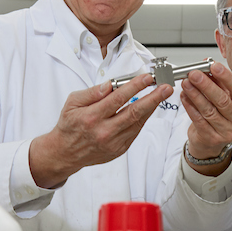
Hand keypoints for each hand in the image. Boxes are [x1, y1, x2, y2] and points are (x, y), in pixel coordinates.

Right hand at [29, 73, 173, 188]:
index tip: (146, 78)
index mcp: (92, 117)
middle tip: (166, 87)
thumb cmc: (69, 125)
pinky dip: (143, 118)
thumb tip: (110, 85)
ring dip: (152, 107)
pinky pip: (135, 131)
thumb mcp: (73, 103)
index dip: (135, 86)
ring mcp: (113, 142)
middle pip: (134, 112)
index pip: (118, 98)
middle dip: (153, 98)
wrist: (65, 152)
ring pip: (138, 122)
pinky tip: (149, 108)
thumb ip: (92, 93)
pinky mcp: (119, 149)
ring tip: (161, 94)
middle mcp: (104, 131)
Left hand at [180, 62, 231, 173]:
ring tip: (186, 83)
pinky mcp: (213, 138)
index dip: (227, 77)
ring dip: (195, 94)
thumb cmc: (221, 114)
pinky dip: (190, 106)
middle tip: (194, 74)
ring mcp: (227, 131)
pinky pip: (199, 120)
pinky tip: (184, 96)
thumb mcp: (225, 96)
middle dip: (206, 85)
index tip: (214, 66)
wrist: (212, 140)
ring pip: (209, 110)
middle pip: (222, 100)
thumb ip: (218, 81)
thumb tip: (207, 64)